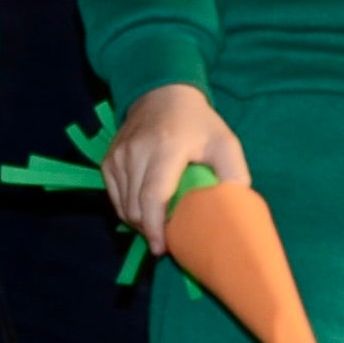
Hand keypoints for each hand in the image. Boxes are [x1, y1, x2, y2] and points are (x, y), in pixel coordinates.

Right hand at [105, 84, 244, 244]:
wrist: (162, 93)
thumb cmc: (198, 123)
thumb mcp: (226, 143)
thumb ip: (234, 174)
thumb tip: (234, 208)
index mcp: (167, 148)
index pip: (153, 195)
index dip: (155, 227)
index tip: (163, 249)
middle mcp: (136, 151)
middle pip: (135, 206)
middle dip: (149, 230)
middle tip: (168, 241)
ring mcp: (118, 155)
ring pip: (123, 205)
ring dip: (139, 222)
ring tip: (159, 227)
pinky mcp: (108, 160)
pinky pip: (114, 197)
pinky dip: (128, 210)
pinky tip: (145, 212)